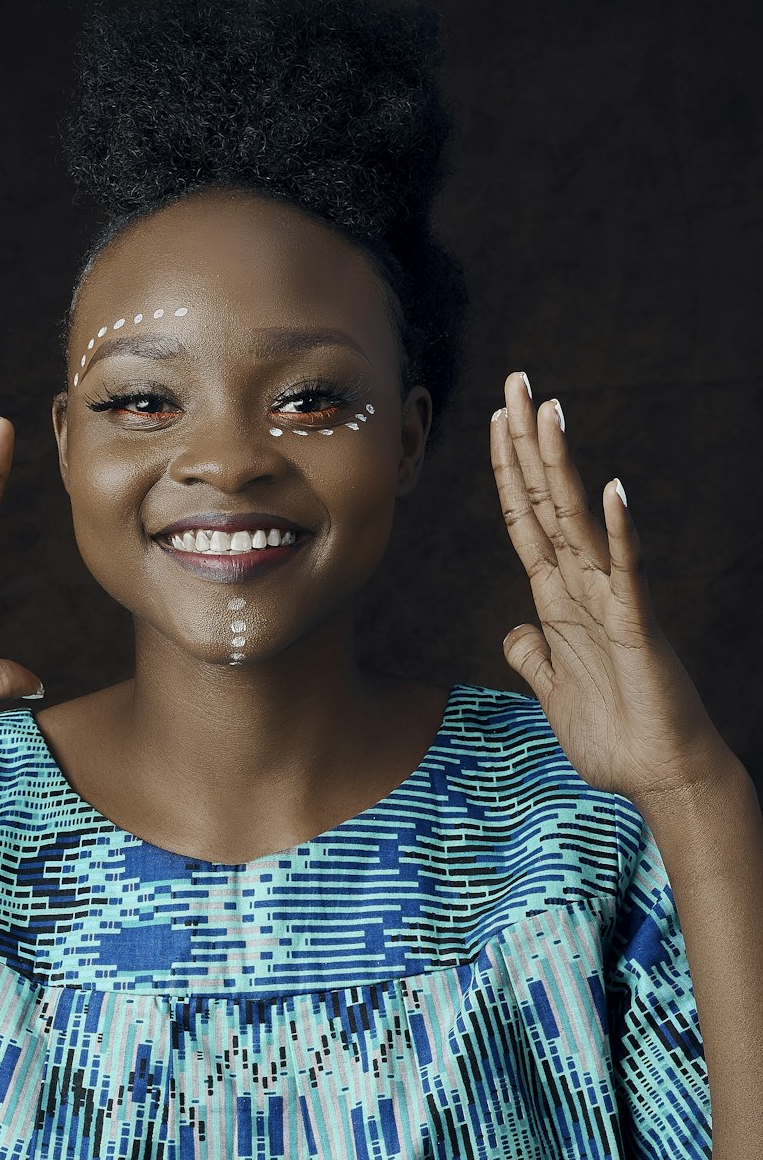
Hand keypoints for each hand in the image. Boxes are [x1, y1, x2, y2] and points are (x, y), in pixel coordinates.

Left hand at [490, 370, 733, 805]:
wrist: (663, 777)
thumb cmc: (616, 736)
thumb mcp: (553, 693)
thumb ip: (534, 657)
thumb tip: (515, 631)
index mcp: (558, 599)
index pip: (525, 520)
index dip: (508, 471)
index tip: (497, 419)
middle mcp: (583, 587)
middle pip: (547, 502)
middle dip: (529, 443)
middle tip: (516, 382)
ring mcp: (610, 602)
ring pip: (578, 521)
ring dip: (561, 465)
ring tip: (549, 410)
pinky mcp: (637, 628)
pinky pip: (626, 571)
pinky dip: (618, 531)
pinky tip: (610, 490)